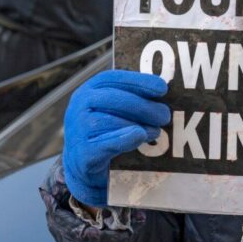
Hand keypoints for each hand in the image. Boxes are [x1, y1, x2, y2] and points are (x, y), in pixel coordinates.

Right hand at [62, 70, 169, 206]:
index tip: (162, 88)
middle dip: (144, 106)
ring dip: (139, 124)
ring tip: (156, 130)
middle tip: (165, 115)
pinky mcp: (82, 152)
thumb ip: (130, 99)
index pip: (112, 78)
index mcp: (88, 90)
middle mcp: (78, 106)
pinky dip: (126, 138)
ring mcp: (77, 129)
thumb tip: (161, 92)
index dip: (139, 81)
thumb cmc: (103, 130)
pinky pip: (107, 142)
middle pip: (114, 99)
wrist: (81, 163)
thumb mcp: (111, 110)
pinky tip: (141, 136)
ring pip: (111, 121)